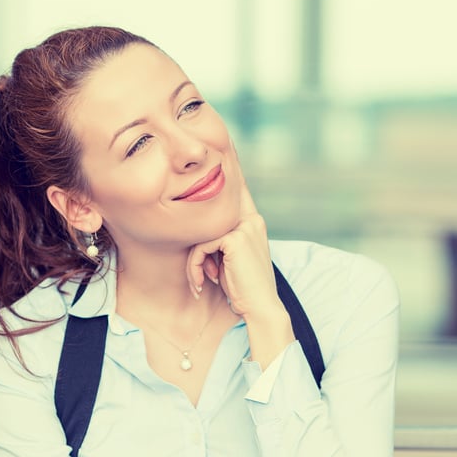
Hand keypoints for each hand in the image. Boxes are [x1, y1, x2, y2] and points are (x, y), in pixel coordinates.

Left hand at [184, 156, 277, 318]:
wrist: (261, 309)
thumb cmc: (244, 289)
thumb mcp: (230, 260)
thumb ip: (221, 241)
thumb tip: (200, 235)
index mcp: (253, 222)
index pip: (236, 193)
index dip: (229, 169)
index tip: (226, 147)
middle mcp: (251, 220)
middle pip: (208, 217)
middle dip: (197, 249)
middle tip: (198, 277)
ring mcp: (245, 227)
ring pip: (202, 233)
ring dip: (195, 262)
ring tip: (200, 282)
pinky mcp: (235, 238)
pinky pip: (201, 245)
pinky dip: (195, 266)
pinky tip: (201, 283)